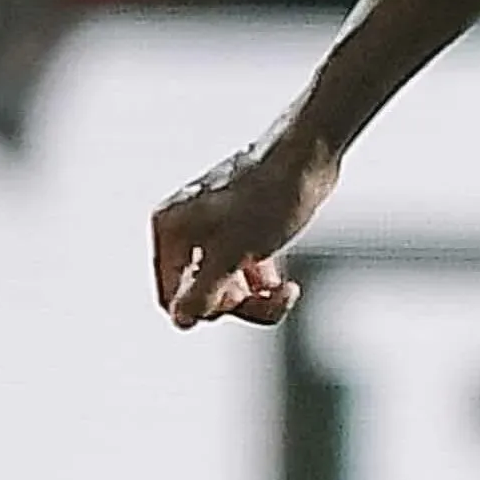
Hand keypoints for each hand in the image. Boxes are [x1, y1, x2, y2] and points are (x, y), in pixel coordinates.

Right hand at [150, 133, 338, 328]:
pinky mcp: (244, 234)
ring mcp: (216, 233)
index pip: (172, 296)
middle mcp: (186, 231)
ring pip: (227, 288)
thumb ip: (203, 292)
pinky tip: (287, 287)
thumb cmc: (268, 199)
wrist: (309, 158)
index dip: (203, 309)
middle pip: (200, 295)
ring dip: (257, 300)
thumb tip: (180, 320)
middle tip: (270, 298)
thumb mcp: (232, 254)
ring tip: (286, 293)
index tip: (238, 304)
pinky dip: (265, 286)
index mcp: (170, 230)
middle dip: (239, 304)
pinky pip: (245, 274)